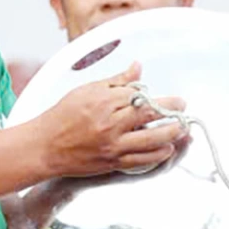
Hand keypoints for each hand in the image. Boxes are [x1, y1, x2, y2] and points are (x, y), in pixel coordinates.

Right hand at [38, 65, 186, 178]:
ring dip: (171, 132)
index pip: (138, 95)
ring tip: (183, 128)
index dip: (156, 95)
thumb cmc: (63, 116)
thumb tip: (137, 67)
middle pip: (149, 113)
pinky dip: (158, 154)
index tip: (168, 96)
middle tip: (183, 106)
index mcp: (103, 101)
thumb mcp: (87, 90)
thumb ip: (116, 80)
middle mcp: (110, 123)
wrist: (45, 146)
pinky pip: (141, 159)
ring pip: (151, 138)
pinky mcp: (112, 162)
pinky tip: (168, 148)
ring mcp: (112, 144)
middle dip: (171, 109)